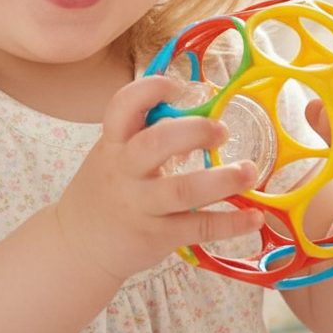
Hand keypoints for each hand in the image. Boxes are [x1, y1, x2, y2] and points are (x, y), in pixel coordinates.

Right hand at [55, 74, 263, 280]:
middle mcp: (125, 171)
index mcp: (113, 144)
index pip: (122, 107)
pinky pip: (198, 227)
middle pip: (157, 142)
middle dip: (195, 131)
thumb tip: (196, 115)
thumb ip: (146, 136)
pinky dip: (231, 222)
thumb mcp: (113, 156)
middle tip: (222, 130)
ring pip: (183, 189)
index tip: (177, 87)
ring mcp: (140, 205)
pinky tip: (253, 217)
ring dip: (223, 179)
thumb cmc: (106, 190)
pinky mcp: (157, 235)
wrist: (78, 245)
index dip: (149, 90)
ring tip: (249, 171)